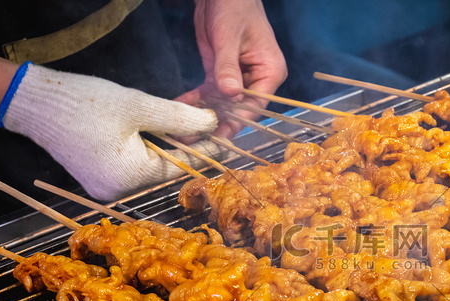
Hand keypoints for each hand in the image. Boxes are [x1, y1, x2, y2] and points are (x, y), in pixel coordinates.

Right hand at [0, 63, 219, 200]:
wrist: (35, 103)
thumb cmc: (86, 102)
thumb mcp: (140, 106)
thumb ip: (180, 119)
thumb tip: (213, 124)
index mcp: (133, 177)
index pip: (181, 166)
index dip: (205, 150)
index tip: (226, 140)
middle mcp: (120, 192)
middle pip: (166, 170)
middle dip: (185, 148)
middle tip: (207, 129)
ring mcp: (107, 189)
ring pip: (150, 169)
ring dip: (166, 149)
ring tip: (185, 129)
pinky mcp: (98, 181)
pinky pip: (132, 168)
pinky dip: (145, 151)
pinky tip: (155, 134)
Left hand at [176, 0, 287, 137]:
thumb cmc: (234, 7)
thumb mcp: (229, 37)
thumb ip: (229, 66)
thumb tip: (231, 94)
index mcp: (269, 72)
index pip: (255, 104)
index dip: (237, 121)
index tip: (219, 134)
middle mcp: (256, 80)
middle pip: (238, 110)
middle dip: (217, 124)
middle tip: (195, 139)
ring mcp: (238, 79)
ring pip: (222, 105)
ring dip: (203, 117)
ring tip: (183, 133)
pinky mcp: (220, 74)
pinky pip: (209, 93)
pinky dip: (195, 101)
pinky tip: (180, 107)